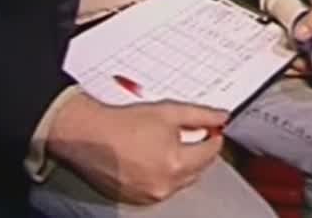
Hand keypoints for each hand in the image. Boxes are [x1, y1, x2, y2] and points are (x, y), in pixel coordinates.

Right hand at [46, 92, 225, 204]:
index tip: (213, 129)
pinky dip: (162, 176)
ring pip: (179, 182)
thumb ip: (201, 115)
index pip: (210, 153)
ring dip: (181, 165)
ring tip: (166, 144)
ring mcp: (150, 196)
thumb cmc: (123, 123)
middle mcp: (165, 185)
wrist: (90, 135)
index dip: (214, 137)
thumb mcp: (169, 111)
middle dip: (198, 152)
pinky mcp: (136, 200)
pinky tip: (151, 159)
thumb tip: (221, 117)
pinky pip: (160, 189)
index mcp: (176, 163)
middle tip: (192, 134)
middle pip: (197, 170)